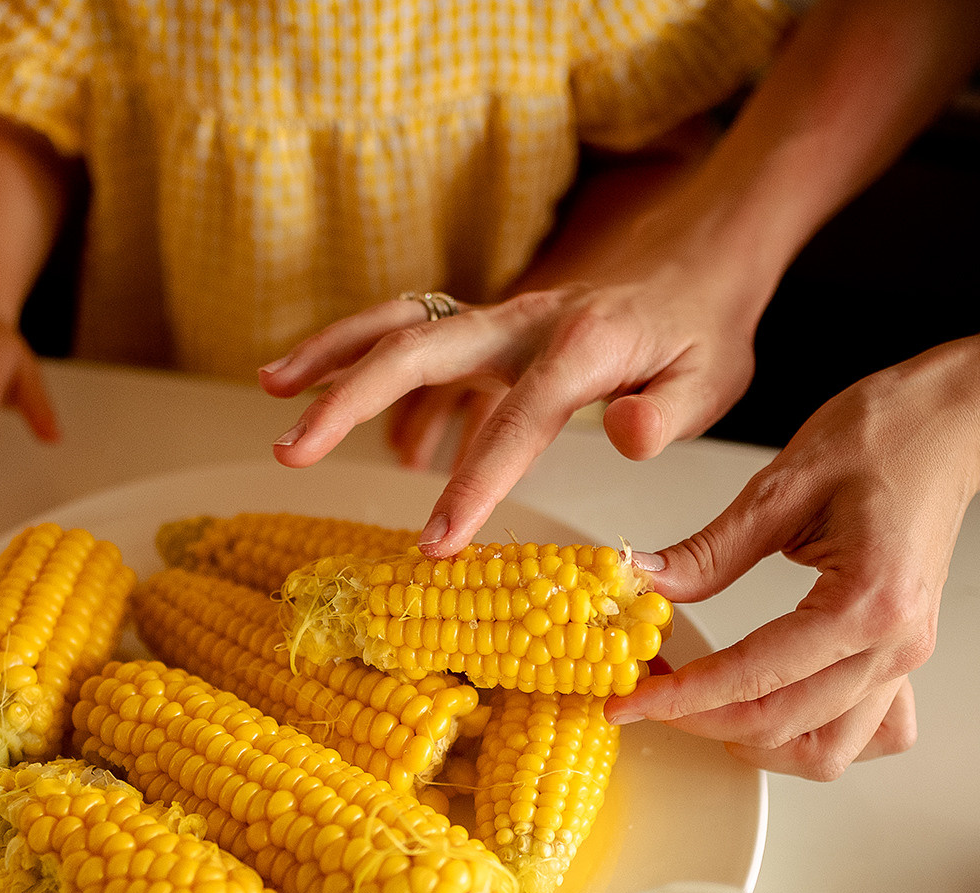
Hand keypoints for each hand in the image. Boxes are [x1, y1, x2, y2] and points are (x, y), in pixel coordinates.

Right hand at [261, 262, 762, 553]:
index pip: (516, 422)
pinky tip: (310, 389)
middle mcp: (524, 322)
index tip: (435, 545)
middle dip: (346, 401)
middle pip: (417, 351)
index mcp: (581, 346)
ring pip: (397, 327)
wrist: (699, 259)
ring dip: (329, 355)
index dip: (472, 485)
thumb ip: (666, 413)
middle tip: (291, 452)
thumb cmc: (704, 330)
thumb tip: (623, 438)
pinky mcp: (483, 326)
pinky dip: (353, 353)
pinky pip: (407, 334)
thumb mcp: (711, 378)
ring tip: (268, 390)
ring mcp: (496, 319)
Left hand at [603, 348, 979, 778]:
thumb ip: (710, 550)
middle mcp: (895, 644)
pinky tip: (768, 709)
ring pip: (826, 751)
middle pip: (782, 724)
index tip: (627, 702)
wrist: (951, 426)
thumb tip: (644, 583)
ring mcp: (905, 658)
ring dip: (755, 743)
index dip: (680, 697)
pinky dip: (810, 738)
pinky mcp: (903, 657)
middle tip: (645, 698)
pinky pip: (864, 734)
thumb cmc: (886, 436)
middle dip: (701, 720)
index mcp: (868, 601)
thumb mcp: (782, 484)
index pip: (754, 677)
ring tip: (698, 710)